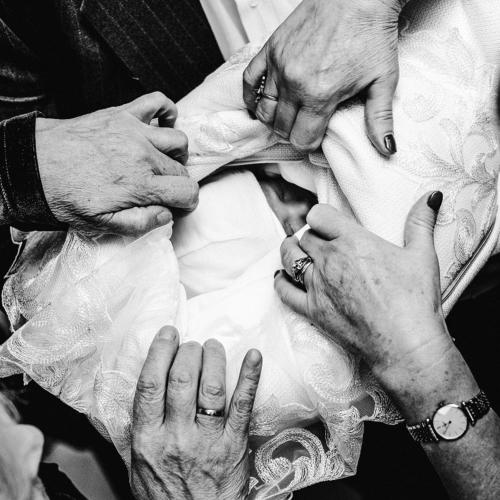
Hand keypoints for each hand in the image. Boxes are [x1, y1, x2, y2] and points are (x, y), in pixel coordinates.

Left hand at [36, 92, 198, 235]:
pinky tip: (162, 124)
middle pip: (182, 169)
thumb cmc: (65, 194)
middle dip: (178, 183)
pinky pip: (157, 101)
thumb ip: (139, 223)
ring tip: (164, 161)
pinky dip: (167, 111)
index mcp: (140, 184)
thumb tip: (166, 216)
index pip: (186, 191)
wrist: (36, 164)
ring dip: (177, 153)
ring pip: (178, 139)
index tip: (178, 205)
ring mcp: (135, 131)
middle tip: (162, 189)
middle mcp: (143, 155)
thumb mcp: (100, 223)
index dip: (187, 202)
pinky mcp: (123, 114)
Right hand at [130, 327, 261, 499]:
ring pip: (211, 386)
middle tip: (192, 345)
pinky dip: (249, 376)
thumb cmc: (166, 496)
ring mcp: (207, 440)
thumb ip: (138, 428)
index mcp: (147, 439)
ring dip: (214, 358)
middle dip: (189, 352)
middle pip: (182, 379)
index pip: (150, 385)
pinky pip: (243, 404)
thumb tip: (141, 391)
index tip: (168, 333)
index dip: (159, 352)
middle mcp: (176, 436)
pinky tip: (253, 355)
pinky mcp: (234, 444)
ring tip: (213, 346)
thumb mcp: (137, 465)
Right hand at [243, 0, 406, 154]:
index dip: (310, 143)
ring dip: (275, 120)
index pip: (302, 139)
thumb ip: (380, 119)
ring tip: (289, 116)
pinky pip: (249, 82)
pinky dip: (252, 98)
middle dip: (293, 133)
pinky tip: (261, 103)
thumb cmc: (371, 32)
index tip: (318, 137)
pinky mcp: (271, 49)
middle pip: (281, 128)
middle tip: (306, 126)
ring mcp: (279, 66)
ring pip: (264, 111)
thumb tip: (387, 148)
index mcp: (320, 96)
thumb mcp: (383, 79)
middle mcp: (294, 84)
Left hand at [274, 192, 454, 393]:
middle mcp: (329, 260)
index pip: (318, 215)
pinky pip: (285, 291)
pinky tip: (282, 276)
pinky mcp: (312, 309)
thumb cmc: (415, 299)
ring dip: (290, 251)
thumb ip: (421, 222)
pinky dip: (281, 281)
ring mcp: (318, 285)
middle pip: (305, 237)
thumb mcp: (422, 255)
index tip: (327, 223)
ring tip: (296, 250)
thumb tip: (431, 195)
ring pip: (290, 258)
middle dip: (311, 236)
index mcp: (352, 241)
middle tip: (320, 242)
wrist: (405, 343)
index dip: (320, 217)